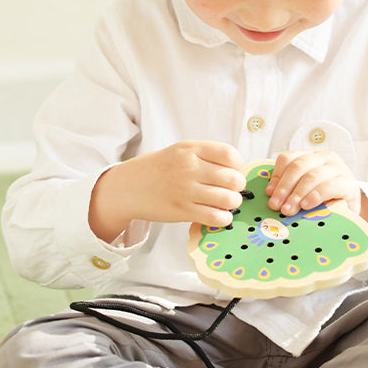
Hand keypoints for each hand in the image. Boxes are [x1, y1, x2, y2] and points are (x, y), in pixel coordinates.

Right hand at [90, 141, 245, 240]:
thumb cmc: (159, 169)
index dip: (238, 166)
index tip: (233, 172)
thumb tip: (237, 171)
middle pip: (233, 178)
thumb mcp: (180, 152)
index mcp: (190, 149)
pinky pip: (215, 217)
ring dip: (233, 203)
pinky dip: (224, 219)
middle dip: (238, 187)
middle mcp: (189, 167)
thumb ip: (206, 156)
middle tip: (232, 190)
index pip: (230, 154)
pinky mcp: (182, 211)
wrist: (128, 187)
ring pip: (228, 199)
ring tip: (226, 204)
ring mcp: (185, 190)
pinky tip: (219, 216)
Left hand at [265, 150, 366, 218]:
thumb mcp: (304, 191)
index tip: (269, 193)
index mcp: (311, 156)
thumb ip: (289, 189)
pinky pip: (328, 187)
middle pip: (298, 166)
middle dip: (284, 186)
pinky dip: (314, 196)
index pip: (288, 158)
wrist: (350, 210)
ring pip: (312, 176)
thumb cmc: (324, 200)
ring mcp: (338, 169)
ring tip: (288, 209)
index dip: (276, 175)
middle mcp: (325, 158)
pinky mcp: (348, 184)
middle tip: (276, 205)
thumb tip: (271, 195)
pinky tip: (306, 206)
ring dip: (297, 194)